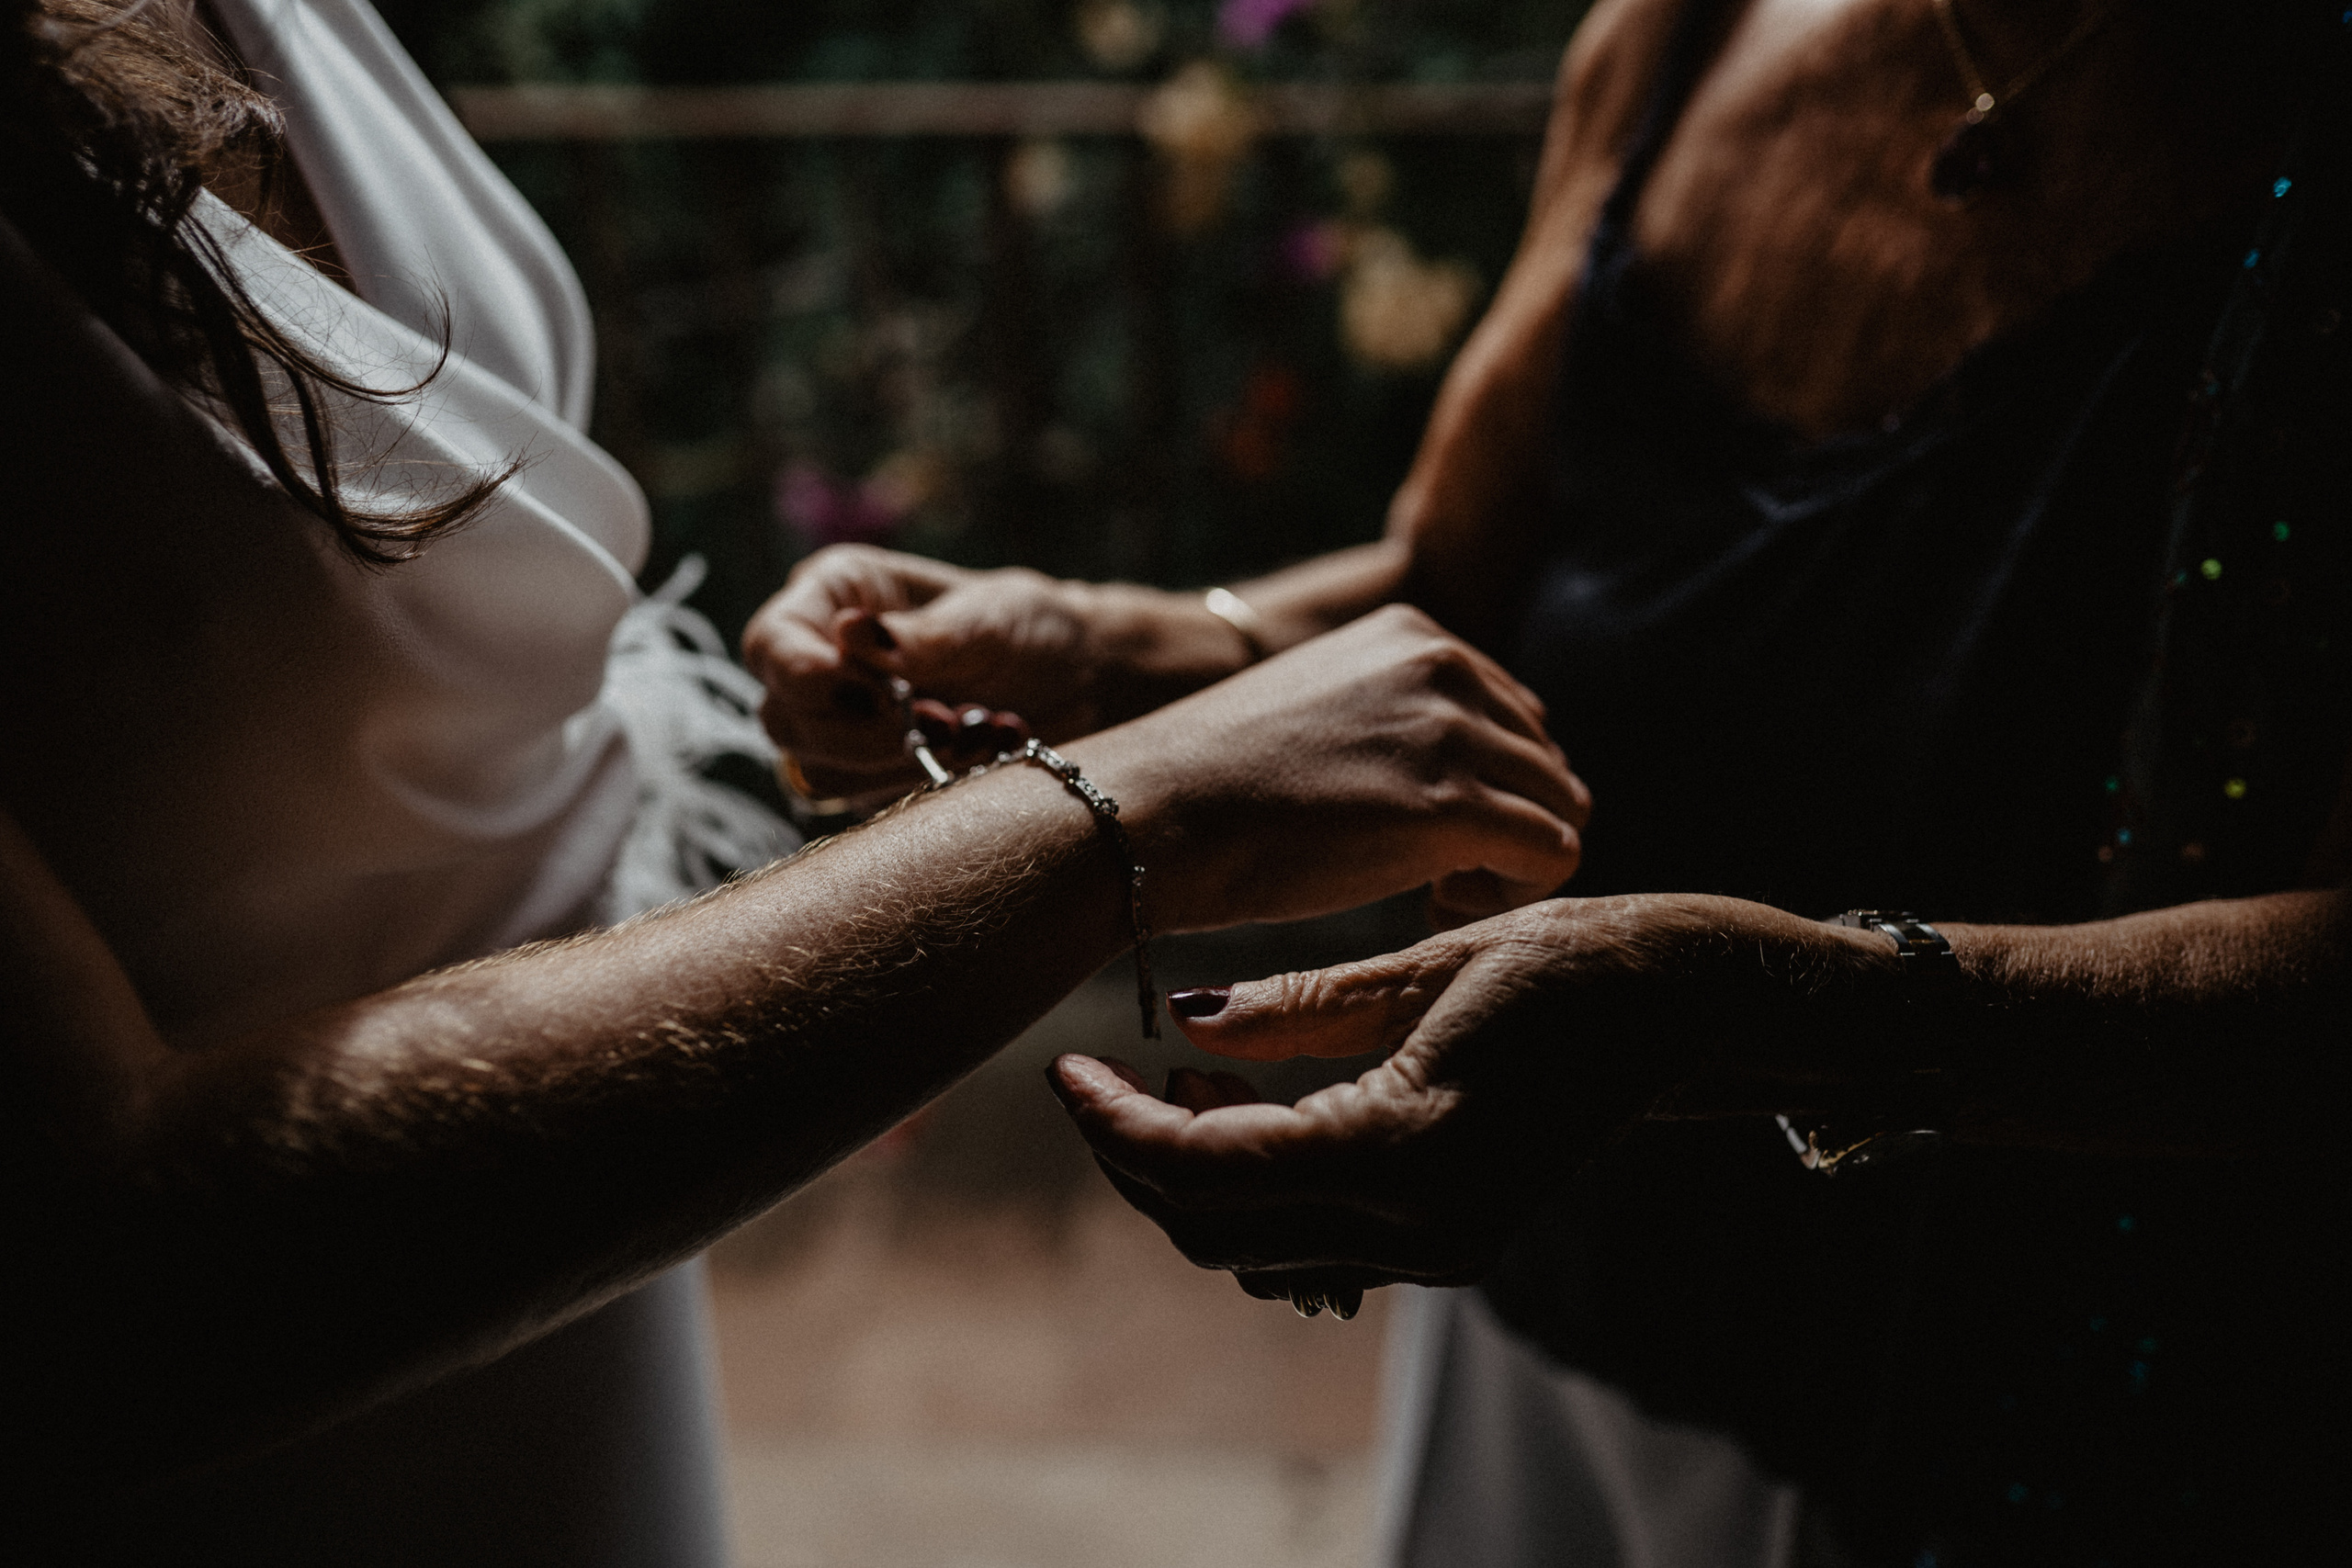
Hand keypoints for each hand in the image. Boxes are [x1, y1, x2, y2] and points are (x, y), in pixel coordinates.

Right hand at [741, 545, 1252, 797]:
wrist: (1076, 680)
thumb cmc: (1028, 626)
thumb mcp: (986, 619)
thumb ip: (919, 639)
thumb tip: (850, 635)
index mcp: (832, 596)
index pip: (772, 643)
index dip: (803, 675)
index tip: (869, 695)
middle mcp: (819, 658)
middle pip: (784, 719)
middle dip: (859, 732)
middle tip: (939, 719)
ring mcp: (837, 723)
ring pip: (815, 771)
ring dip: (892, 763)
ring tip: (969, 730)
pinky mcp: (867, 775)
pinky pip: (863, 800)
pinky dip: (917, 785)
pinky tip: (975, 753)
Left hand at [1048, 895, 1886, 1310]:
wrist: (1691, 1009)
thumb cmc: (1571, 959)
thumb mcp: (1424, 965)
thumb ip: (1296, 1008)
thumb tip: (1182, 1016)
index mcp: (1407, 1147)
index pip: (1208, 1165)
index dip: (1117, 1124)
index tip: (1066, 1068)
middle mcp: (1421, 1221)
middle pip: (1217, 1227)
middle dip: (1138, 1159)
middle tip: (1103, 1074)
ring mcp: (1441, 1245)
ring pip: (1257, 1247)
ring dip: (1193, 1177)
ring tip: (1178, 1076)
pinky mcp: (1452, 1238)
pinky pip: (1313, 1238)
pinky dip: (1256, 1187)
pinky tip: (1246, 1102)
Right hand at [1068, 604, 1592, 932]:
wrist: (1153, 813)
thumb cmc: (1213, 784)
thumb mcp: (1318, 709)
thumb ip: (1392, 717)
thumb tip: (1447, 772)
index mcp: (1414, 634)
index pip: (1513, 712)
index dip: (1480, 784)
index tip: (1414, 826)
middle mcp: (1446, 665)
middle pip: (1543, 759)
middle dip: (1501, 821)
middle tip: (1428, 870)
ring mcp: (1455, 733)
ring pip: (1560, 805)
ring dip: (1508, 860)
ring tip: (1431, 888)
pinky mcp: (1457, 807)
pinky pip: (1555, 853)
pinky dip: (1511, 893)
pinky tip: (1434, 902)